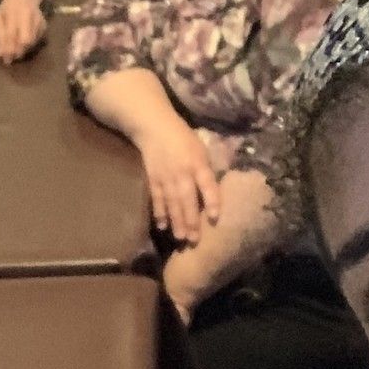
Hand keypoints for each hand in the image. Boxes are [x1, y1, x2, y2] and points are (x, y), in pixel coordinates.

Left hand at [0, 0, 46, 63]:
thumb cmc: (8, 9)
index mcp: (15, 12)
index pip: (12, 34)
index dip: (9, 48)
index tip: (4, 59)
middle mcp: (30, 16)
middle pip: (26, 40)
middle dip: (18, 51)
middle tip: (11, 59)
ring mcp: (39, 20)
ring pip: (33, 42)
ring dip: (24, 50)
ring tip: (16, 53)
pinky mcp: (45, 25)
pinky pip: (37, 41)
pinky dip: (30, 46)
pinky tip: (23, 45)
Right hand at [137, 118, 220, 244]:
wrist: (154, 128)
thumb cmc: (183, 138)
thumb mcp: (202, 149)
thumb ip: (207, 169)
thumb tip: (215, 192)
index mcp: (198, 163)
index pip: (207, 183)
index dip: (211, 200)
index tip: (215, 218)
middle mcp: (182, 172)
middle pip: (187, 199)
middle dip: (191, 220)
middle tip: (194, 240)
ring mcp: (166, 177)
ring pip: (172, 203)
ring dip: (176, 221)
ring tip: (180, 238)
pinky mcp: (153, 180)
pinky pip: (157, 199)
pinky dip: (159, 213)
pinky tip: (162, 226)